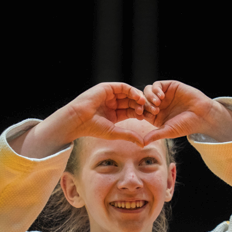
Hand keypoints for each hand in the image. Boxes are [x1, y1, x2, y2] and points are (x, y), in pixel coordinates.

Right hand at [9, 82, 152, 157]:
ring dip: (139, 98)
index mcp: (115, 113)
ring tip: (147, 104)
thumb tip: (143, 144)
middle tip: (154, 110)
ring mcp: (109, 94)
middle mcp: (113, 103)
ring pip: (129, 94)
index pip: (132, 111)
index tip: (151, 118)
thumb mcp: (114, 132)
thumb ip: (129, 135)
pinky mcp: (106, 87)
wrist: (78, 120)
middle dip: (143, 105)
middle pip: (132, 102)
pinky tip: (139, 97)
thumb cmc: (92, 128)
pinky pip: (122, 87)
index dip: (141, 114)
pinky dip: (132, 91)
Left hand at [141, 80, 231, 143]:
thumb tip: (141, 143)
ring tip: (158, 103)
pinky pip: (157, 84)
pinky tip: (162, 97)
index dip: (139, 112)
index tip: (140, 115)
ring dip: (149, 96)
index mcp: (156, 117)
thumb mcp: (168, 131)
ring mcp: (164, 95)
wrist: (202, 115)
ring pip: (148, 91)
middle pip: (142, 100)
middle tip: (154, 110)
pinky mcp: (170, 86)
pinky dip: (156, 89)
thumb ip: (155, 135)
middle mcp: (158, 105)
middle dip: (144, 105)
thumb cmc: (186, 125)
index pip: (141, 112)